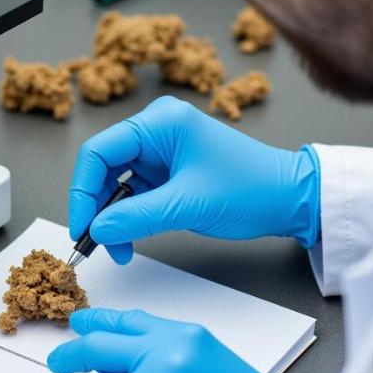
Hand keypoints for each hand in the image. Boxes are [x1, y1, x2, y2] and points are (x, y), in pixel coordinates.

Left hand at [47, 308, 324, 372]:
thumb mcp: (204, 351)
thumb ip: (158, 338)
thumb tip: (105, 331)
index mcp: (180, 336)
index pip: (120, 322)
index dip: (89, 325)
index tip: (73, 328)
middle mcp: (167, 362)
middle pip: (95, 352)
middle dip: (71, 357)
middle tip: (59, 363)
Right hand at [69, 95, 319, 263]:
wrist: (290, 199)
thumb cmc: (250, 188)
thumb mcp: (188, 205)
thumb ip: (136, 218)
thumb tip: (97, 230)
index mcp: (159, 122)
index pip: (99, 152)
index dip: (82, 190)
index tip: (82, 225)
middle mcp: (155, 131)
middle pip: (103, 168)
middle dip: (96, 208)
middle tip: (92, 243)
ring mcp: (160, 152)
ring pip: (115, 185)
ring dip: (111, 218)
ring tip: (116, 249)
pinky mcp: (167, 173)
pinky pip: (133, 195)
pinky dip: (127, 219)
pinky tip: (128, 240)